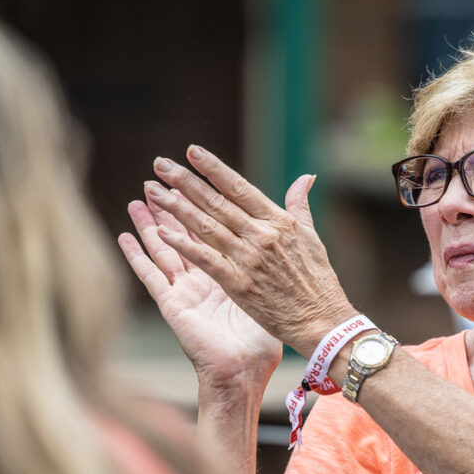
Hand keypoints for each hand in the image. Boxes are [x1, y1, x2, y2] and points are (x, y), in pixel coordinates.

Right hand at [118, 187, 280, 390]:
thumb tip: (291, 236)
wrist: (246, 374)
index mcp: (229, 273)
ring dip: (150, 223)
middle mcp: (204, 279)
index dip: (204, 204)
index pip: (214, 230)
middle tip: (160, 176)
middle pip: (185, 233)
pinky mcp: (173, 306)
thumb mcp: (274, 293)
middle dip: (174, 204)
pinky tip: (123, 236)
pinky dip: (136, 256)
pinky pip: (151, 276)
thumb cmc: (263, 342)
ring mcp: (186, 291)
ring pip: (164, 248)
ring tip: (137, 197)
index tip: (197, 177)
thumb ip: (277, 260)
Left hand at [138, 146, 356, 357]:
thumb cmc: (318, 282)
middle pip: (216, 202)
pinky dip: (184, 244)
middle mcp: (261, 235)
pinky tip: (163, 232)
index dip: (213, 169)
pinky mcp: (239, 284)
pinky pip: (205, 259)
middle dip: (185, 181)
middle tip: (159, 163)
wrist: (321, 321)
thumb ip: (300, 206)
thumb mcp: (312, 238)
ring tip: (152, 190)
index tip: (192, 151)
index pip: (239, 187)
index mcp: (279, 221)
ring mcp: (249, 259)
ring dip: (176, 207)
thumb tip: (305, 177)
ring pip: (205, 226)